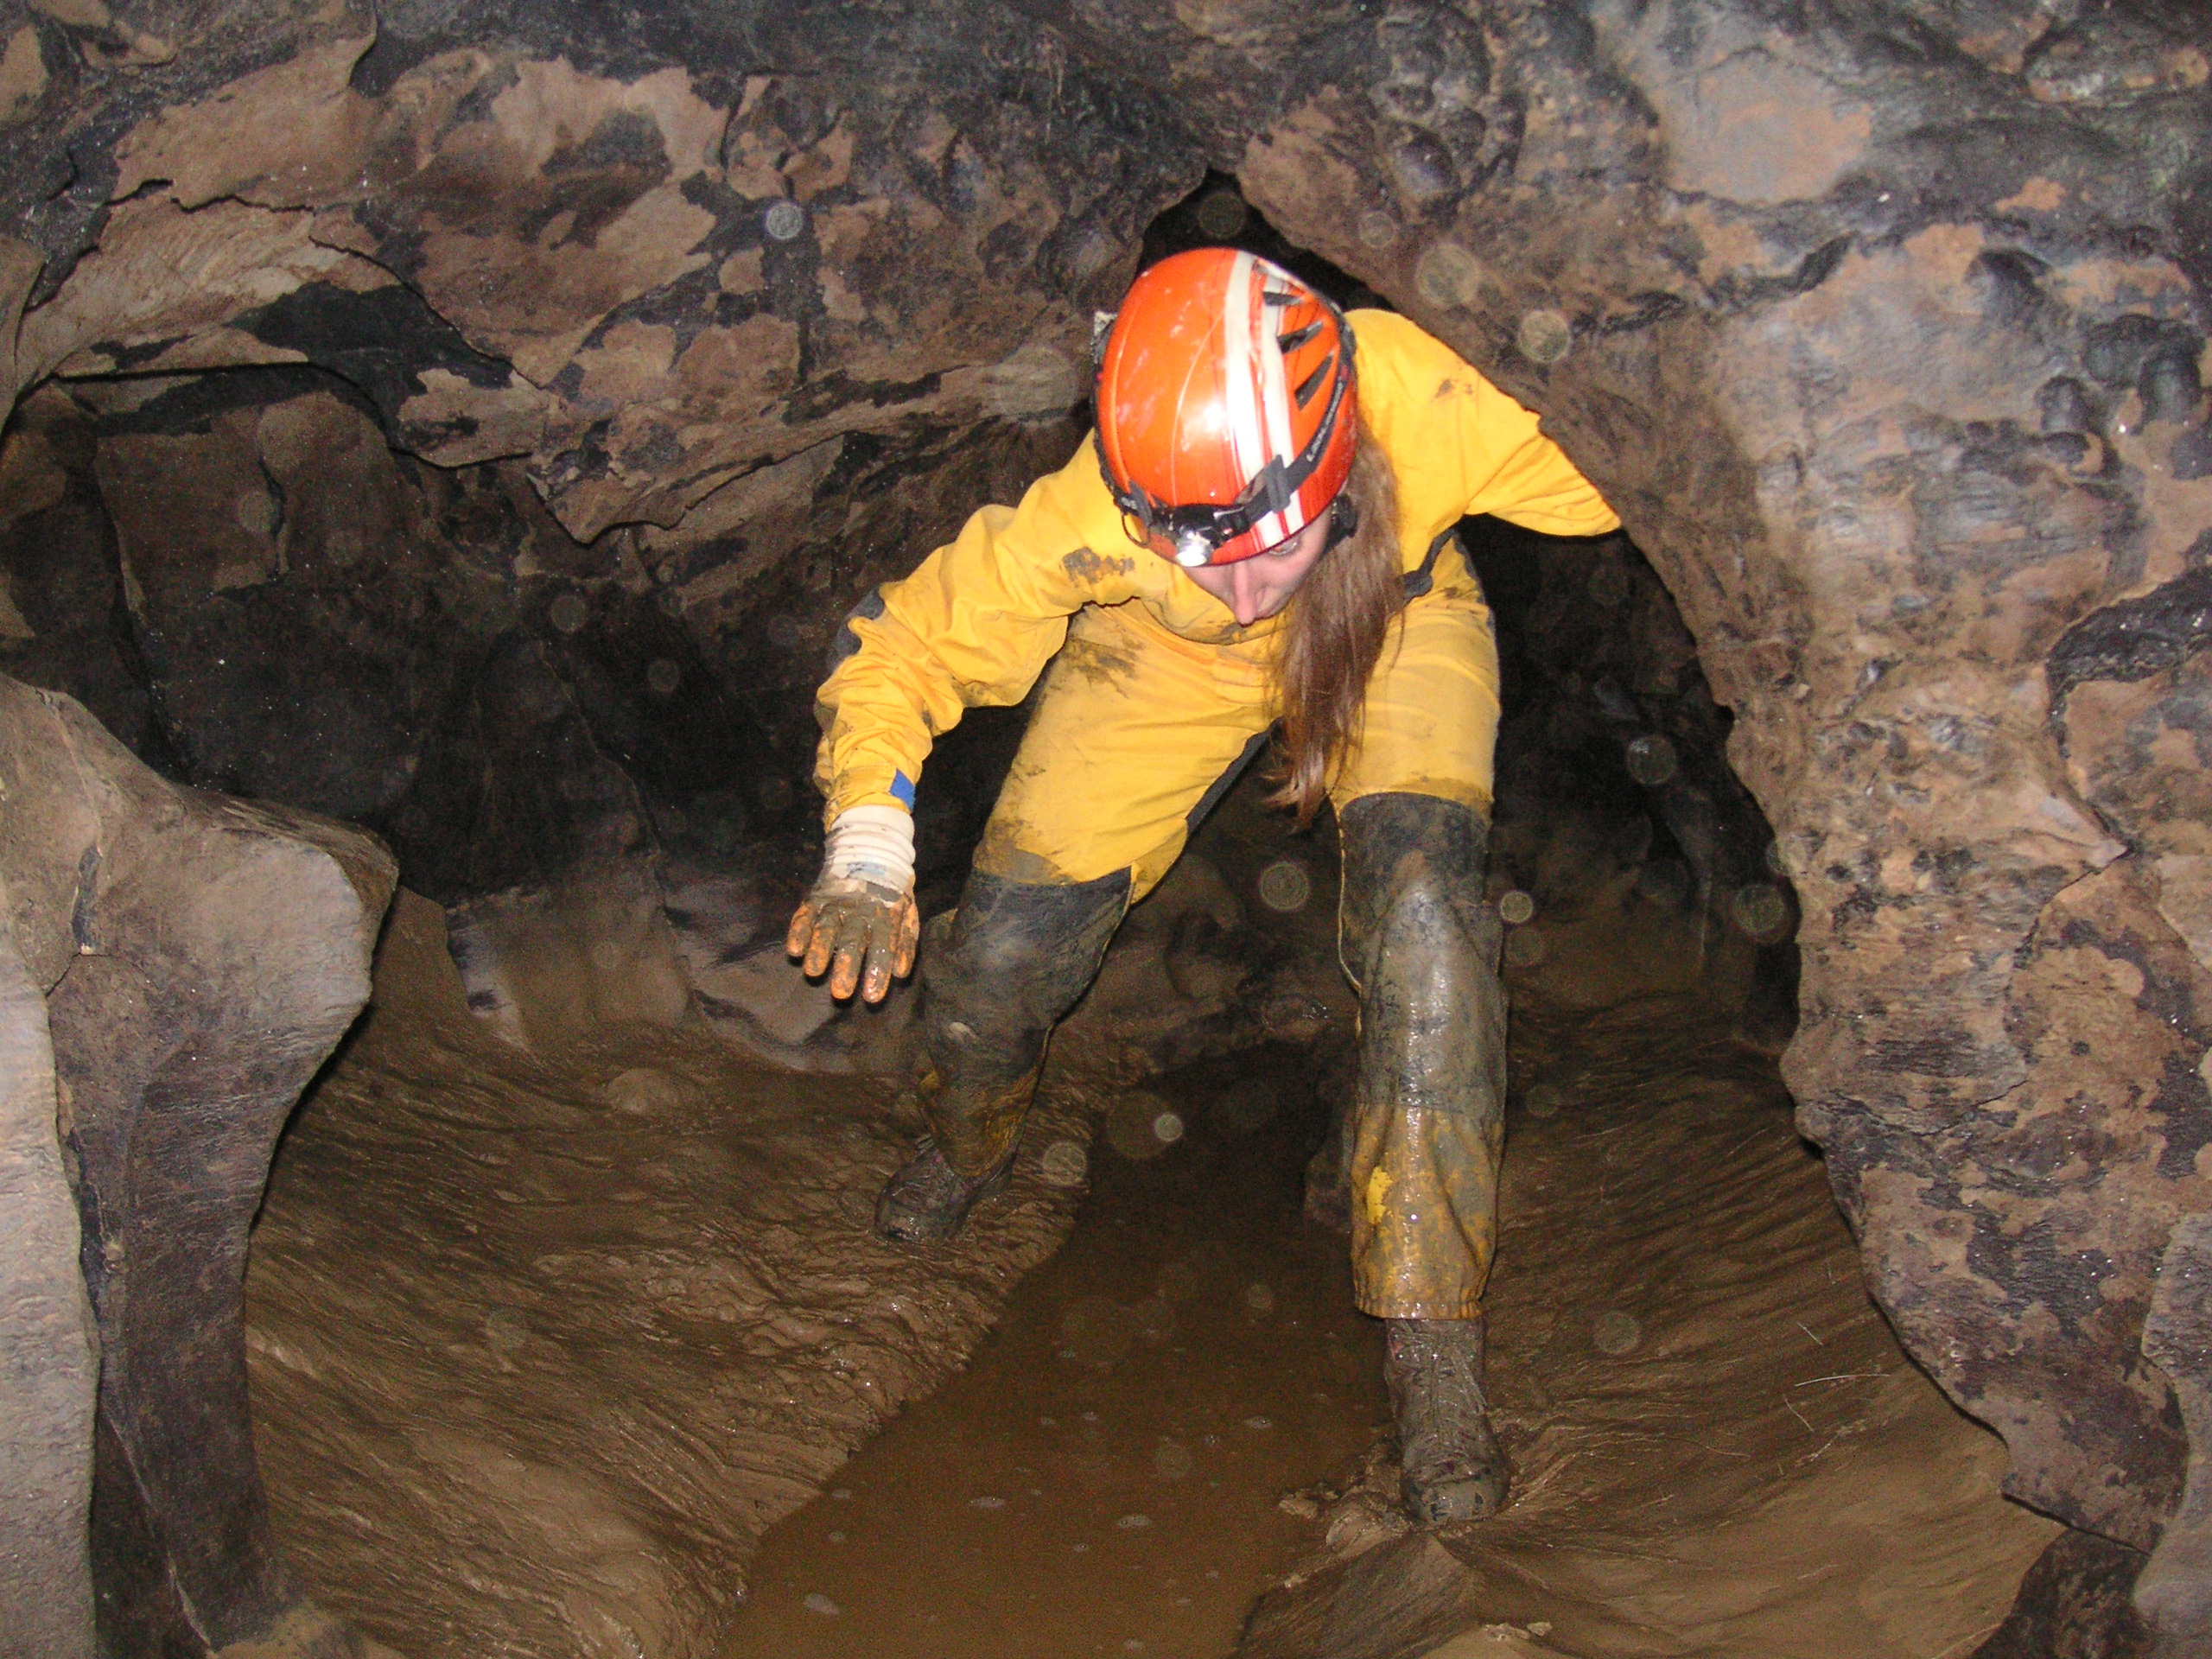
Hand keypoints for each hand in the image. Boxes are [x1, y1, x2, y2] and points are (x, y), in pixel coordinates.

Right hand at [786, 874, 918, 1002]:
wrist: (871, 852)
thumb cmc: (891, 894)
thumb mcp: (907, 913)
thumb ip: (905, 943)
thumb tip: (901, 973)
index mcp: (885, 916)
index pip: (883, 946)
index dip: (877, 971)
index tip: (872, 997)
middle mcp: (859, 911)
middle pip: (853, 940)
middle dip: (847, 966)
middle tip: (841, 993)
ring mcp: (836, 903)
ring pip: (827, 928)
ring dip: (819, 950)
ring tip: (813, 972)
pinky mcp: (816, 897)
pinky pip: (805, 914)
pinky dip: (799, 930)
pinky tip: (794, 949)